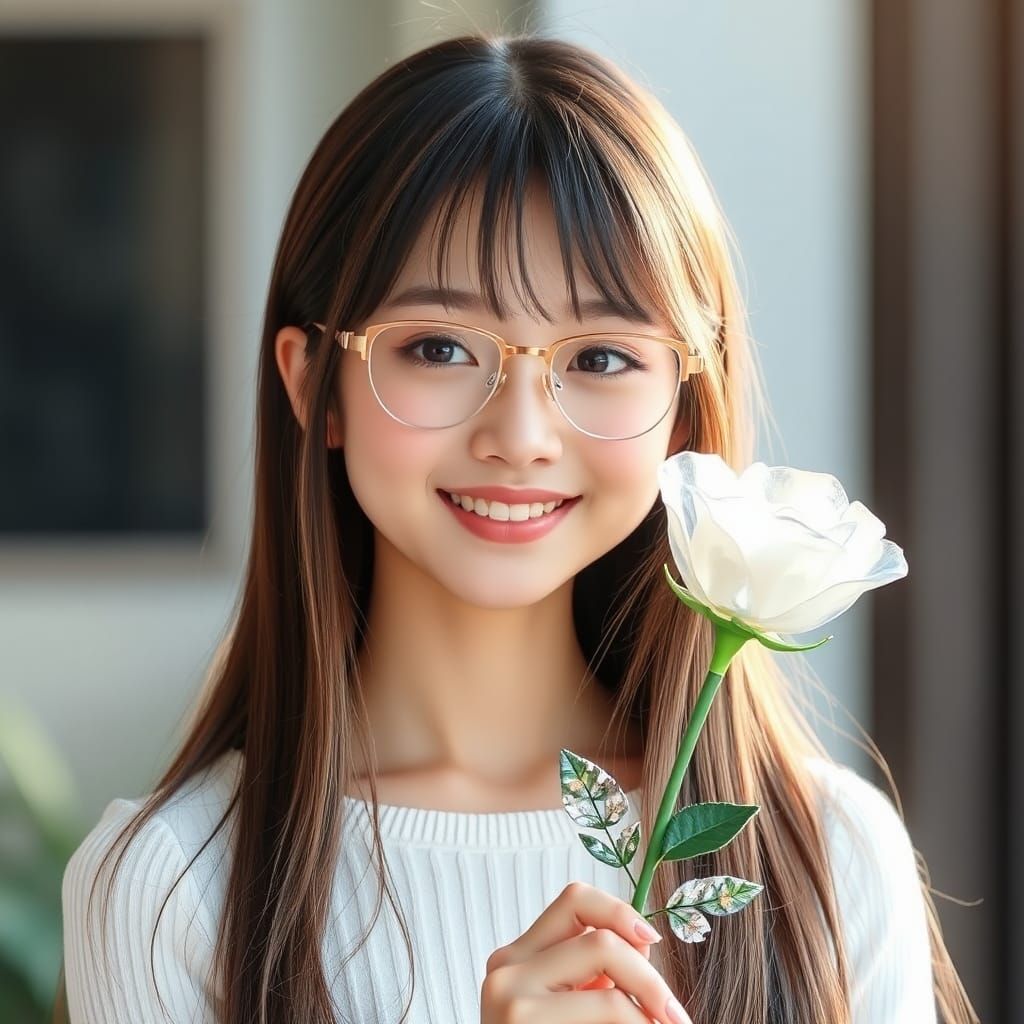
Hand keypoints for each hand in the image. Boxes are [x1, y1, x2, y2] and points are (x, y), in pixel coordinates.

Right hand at [480, 881, 691, 1022]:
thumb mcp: (566, 1007)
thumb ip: (595, 975)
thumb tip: (643, 944)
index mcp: (517, 956)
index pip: (575, 900)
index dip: (620, 910)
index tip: (654, 942)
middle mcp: (506, 967)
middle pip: (598, 935)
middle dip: (648, 973)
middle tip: (674, 1015)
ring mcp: (510, 998)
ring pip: (607, 971)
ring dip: (649, 1001)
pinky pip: (606, 1007)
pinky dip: (635, 1023)